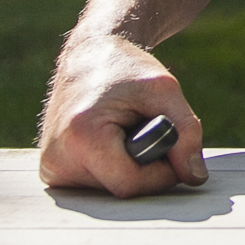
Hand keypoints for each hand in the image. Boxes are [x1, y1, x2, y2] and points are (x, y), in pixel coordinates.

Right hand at [38, 33, 209, 195]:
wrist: (89, 54)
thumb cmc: (126, 68)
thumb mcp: (165, 89)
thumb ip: (186, 131)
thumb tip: (194, 177)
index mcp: (81, 137)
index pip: (130, 184)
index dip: (161, 173)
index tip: (173, 150)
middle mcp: (56, 159)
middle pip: (120, 189)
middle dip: (145, 168)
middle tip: (145, 131)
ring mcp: (51, 168)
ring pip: (108, 190)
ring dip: (128, 167)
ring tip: (123, 132)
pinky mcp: (52, 171)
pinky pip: (95, 185)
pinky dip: (112, 168)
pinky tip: (110, 143)